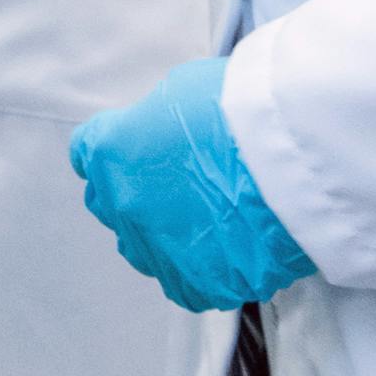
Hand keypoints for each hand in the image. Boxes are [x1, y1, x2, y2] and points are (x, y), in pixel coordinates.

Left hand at [68, 58, 316, 312]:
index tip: (129, 149)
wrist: (289, 160)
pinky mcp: (199, 283)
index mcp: (110, 151)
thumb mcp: (182, 90)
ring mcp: (158, 248)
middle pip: (109, 203)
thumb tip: (167, 132)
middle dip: (132, 193)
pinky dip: (200, 271)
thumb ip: (158, 118)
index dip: (111, 150)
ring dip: (160, 237)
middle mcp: (123, 204)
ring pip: (142, 250)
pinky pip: (187, 286)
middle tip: (169, 186)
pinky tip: (224, 255)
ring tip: (199, 223)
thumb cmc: (240, 109)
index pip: (86, 153)